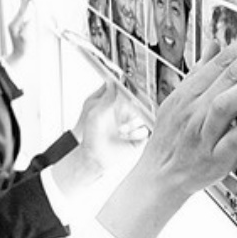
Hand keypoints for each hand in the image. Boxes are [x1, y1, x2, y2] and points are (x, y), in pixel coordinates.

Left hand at [7, 0, 31, 60]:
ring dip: (26, 2)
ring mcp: (15, 23)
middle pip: (21, 8)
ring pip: (21, 10)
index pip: (22, 11)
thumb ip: (26, 30)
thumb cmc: (23, 49)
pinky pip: (23, 14)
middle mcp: (13, 23)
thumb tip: (29, 20)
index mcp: (15, 25)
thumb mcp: (25, 41)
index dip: (26, 2)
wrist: (18, 55)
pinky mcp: (18, 25)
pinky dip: (26, 8)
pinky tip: (28, 3)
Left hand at [52, 80, 147, 200]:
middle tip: (130, 108)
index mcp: (116, 105)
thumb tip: (113, 81)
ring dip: (133, 123)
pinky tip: (125, 136)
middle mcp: (125, 114)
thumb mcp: (95, 113)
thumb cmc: (90, 136)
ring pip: (143, 117)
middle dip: (136, 106)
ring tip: (120, 130)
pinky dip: (137, 133)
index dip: (131, 89)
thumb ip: (107, 98)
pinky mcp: (138, 138)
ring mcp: (132, 125)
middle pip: (140, 103)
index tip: (131, 88)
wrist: (93, 156)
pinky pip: (146, 130)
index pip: (129, 92)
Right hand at [98, 16, 236, 237]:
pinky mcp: (213, 156)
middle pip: (226, 75)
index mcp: (186, 94)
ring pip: (226, 103)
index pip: (219, 61)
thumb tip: (214, 45)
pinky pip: (234, 137)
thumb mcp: (177, 102)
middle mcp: (192, 110)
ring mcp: (202, 133)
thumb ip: (198, 73)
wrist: (157, 177)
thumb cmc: (170, 139)